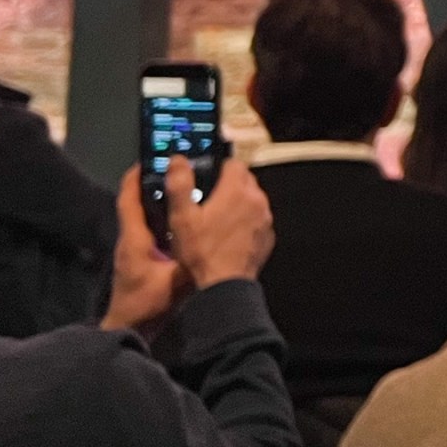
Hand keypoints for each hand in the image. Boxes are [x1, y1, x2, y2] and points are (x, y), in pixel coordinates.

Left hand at [101, 167, 185, 333]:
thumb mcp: (175, 283)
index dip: (135, 178)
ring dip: (155, 201)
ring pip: (141, 217)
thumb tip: (209, 243)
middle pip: (134, 204)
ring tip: (178, 189)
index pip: (128, 200)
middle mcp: (131, 241)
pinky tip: (180, 221)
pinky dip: (160, 219)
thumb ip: (191, 263)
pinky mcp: (140, 261)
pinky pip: (148, 230)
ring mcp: (134, 252)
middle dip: (149, 184)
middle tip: (169, 170)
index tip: (146, 160)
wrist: (129, 330)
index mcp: (135, 240)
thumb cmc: (145, 306)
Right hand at [167, 156, 274, 291]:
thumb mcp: (182, 218)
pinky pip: (258, 219)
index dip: (218, 166)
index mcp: (237, 190)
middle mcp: (257, 200)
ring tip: (217, 216)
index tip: (206, 175)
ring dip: (238, 202)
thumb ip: (180, 185)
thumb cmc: (201, 252)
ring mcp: (265, 219)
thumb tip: (178, 160)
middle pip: (245, 179)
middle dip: (228, 183)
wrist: (225, 285)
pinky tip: (229, 233)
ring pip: (253, 199)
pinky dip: (246, 220)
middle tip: (208, 196)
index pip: (233, 163)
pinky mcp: (268, 235)